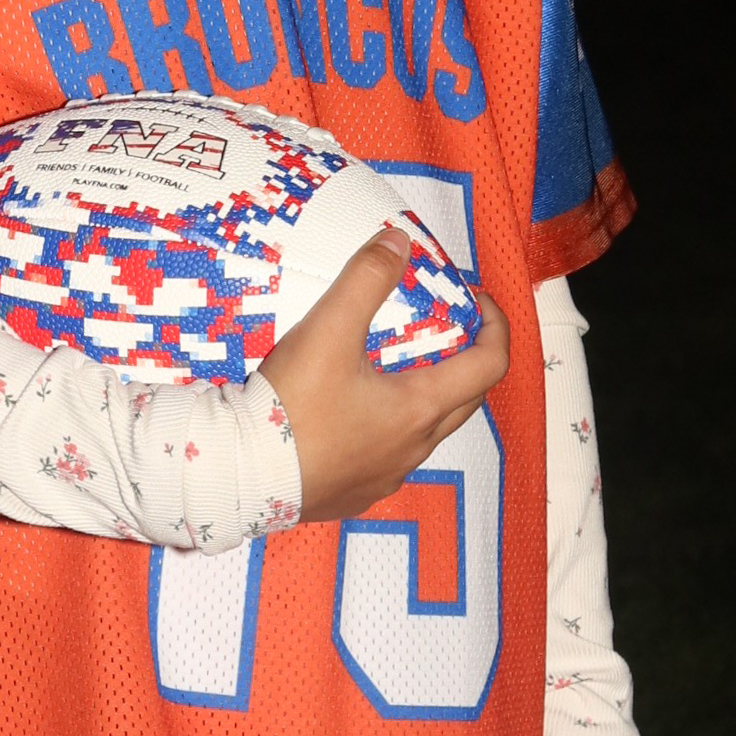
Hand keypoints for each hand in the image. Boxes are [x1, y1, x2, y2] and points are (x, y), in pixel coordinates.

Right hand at [261, 227, 509, 522]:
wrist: (240, 475)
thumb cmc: (290, 407)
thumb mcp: (327, 329)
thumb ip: (366, 278)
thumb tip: (397, 241)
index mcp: (418, 408)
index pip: (488, 366)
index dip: (494, 326)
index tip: (476, 301)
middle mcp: (412, 448)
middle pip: (466, 400)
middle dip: (465, 359)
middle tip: (442, 328)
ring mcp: (385, 476)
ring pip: (426, 432)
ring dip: (425, 396)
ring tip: (391, 366)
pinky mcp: (355, 493)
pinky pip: (389, 456)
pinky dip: (388, 427)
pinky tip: (351, 412)